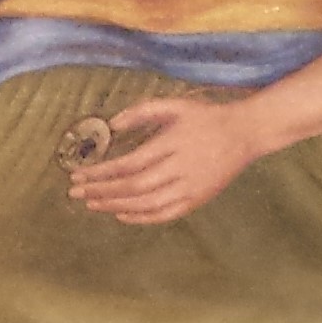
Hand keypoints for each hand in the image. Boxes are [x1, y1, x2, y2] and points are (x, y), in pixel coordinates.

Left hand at [64, 93, 259, 225]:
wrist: (245, 134)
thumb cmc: (205, 117)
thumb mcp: (174, 105)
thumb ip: (141, 111)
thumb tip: (111, 125)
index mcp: (172, 143)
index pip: (129, 164)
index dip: (101, 172)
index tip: (78, 175)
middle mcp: (181, 168)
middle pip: (134, 187)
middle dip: (102, 191)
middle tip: (76, 193)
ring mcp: (191, 187)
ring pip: (147, 204)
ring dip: (116, 206)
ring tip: (92, 204)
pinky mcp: (198, 200)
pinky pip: (165, 214)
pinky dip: (141, 218)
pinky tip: (121, 215)